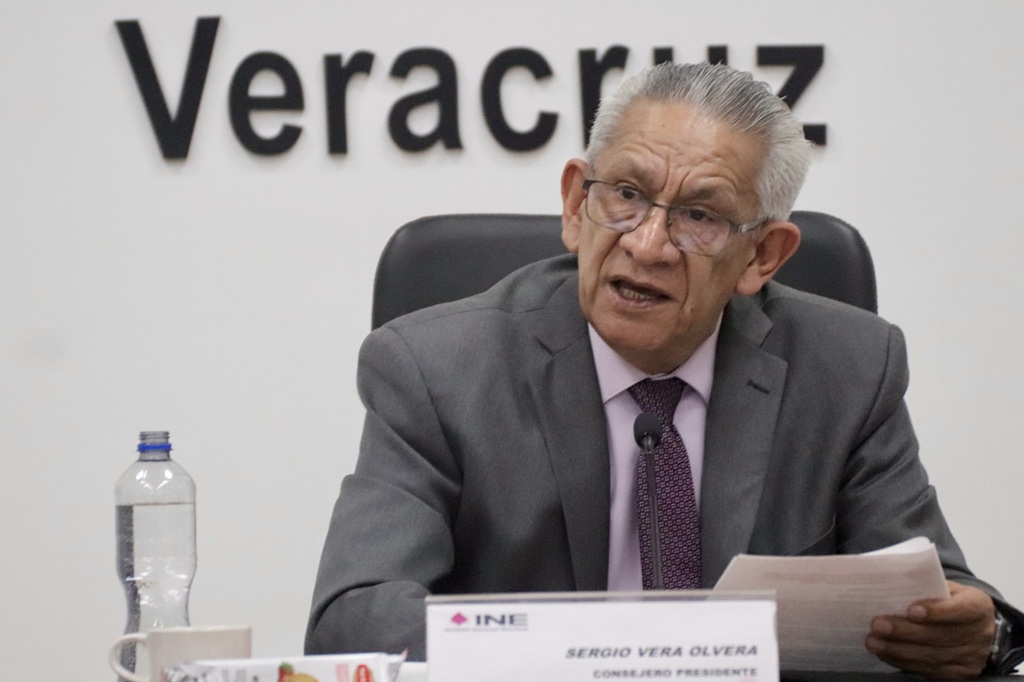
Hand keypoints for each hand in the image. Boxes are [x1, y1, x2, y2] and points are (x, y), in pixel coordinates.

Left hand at [865, 581, 995, 677]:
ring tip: (873, 641)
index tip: (911, 610)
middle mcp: (979, 634)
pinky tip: (885, 653)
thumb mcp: (950, 587)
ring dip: (898, 649)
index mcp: (978, 607)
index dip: (936, 611)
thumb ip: (929, 585)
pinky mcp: (959, 673)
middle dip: (905, 631)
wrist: (979, 628)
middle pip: (939, 636)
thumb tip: (895, 581)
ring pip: (931, 656)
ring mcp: (970, 657)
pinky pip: (928, 670)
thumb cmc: (954, 601)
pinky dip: (902, 661)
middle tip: (878, 625)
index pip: (960, 610)